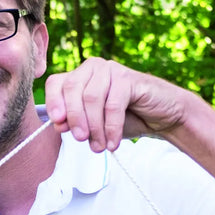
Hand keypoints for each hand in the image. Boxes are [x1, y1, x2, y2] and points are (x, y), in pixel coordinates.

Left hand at [44, 57, 187, 151]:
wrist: (161, 117)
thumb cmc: (125, 119)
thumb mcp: (94, 124)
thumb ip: (75, 123)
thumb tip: (58, 124)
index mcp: (80, 76)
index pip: (56, 83)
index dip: (53, 102)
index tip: (58, 124)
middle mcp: (93, 68)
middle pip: (72, 89)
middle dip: (74, 118)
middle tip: (81, 140)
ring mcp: (111, 70)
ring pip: (91, 98)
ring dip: (94, 127)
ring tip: (99, 146)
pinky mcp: (129, 78)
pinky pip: (113, 105)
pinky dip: (111, 128)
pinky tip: (113, 143)